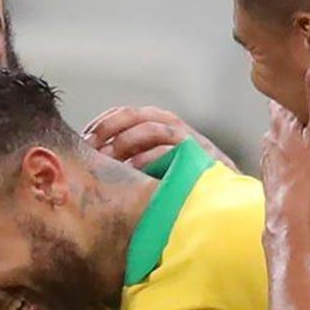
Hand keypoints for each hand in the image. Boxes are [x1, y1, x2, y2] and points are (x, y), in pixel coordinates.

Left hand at [83, 106, 238, 170]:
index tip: (83, 138)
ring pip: (150, 129)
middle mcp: (173, 126)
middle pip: (134, 116)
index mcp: (160, 123)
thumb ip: (133, 153)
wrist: (225, 197)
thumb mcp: (156, 162)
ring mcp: (188, 139)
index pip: (125, 113)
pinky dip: (148, 157)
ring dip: (125, 141)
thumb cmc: (186, 181)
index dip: (102, 122)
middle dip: (108, 128)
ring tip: (107, 158)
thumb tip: (96, 157)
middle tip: (89, 146)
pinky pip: (169, 150)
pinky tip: (132, 169)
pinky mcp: (199, 156)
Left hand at [260, 67, 309, 215]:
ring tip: (304, 133)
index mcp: (283, 124)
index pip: (280, 99)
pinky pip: (279, 159)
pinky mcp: (272, 177)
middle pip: (278, 119)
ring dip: (289, 135)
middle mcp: (270, 138)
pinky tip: (298, 161)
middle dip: (290, 112)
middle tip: (304, 106)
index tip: (294, 81)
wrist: (292, 213)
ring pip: (278, 139)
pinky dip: (288, 156)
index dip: (287, 89)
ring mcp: (269, 158)